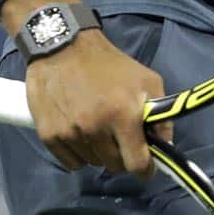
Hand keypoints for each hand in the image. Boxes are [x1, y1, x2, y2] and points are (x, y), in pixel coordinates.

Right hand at [24, 28, 169, 176]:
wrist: (63, 46)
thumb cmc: (110, 64)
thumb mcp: (146, 80)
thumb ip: (159, 116)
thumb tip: (164, 146)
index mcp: (123, 114)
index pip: (137, 164)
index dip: (145, 168)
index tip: (145, 165)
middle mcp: (96, 128)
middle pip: (114, 166)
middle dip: (121, 155)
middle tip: (119, 137)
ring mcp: (70, 133)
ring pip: (93, 163)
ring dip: (99, 152)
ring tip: (97, 127)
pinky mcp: (49, 135)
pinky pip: (71, 162)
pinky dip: (78, 153)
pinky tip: (80, 132)